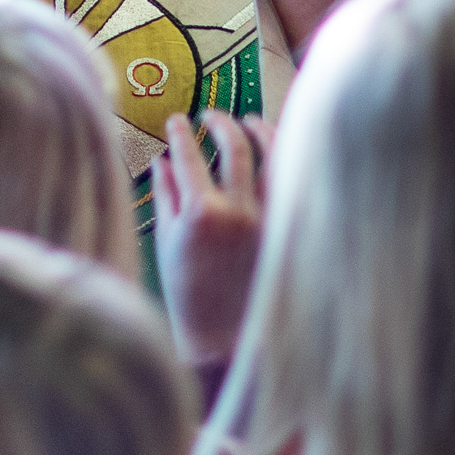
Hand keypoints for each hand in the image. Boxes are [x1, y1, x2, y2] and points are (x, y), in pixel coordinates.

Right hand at [153, 111, 269, 369]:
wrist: (224, 338)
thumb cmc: (189, 294)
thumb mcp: (167, 243)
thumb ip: (166, 196)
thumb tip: (163, 159)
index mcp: (201, 214)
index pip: (190, 156)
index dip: (181, 132)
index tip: (176, 120)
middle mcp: (238, 211)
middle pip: (235, 146)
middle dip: (220, 122)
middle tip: (209, 115)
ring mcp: (268, 220)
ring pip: (274, 157)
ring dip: (261, 131)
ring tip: (249, 121)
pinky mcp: (287, 230)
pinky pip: (290, 184)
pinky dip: (284, 161)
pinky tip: (275, 152)